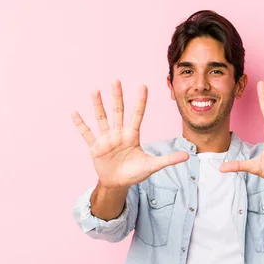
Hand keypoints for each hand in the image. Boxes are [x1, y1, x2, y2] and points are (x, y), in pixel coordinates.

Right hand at [71, 80, 188, 188]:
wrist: (118, 183)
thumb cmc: (135, 173)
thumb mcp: (152, 166)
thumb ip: (168, 159)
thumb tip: (188, 155)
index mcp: (132, 135)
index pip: (137, 114)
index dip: (140, 101)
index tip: (143, 85)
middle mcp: (119, 133)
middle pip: (118, 111)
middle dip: (117, 96)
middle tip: (116, 80)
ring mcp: (106, 138)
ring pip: (102, 118)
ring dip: (98, 105)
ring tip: (95, 90)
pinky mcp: (95, 147)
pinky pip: (87, 133)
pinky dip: (80, 124)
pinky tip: (75, 112)